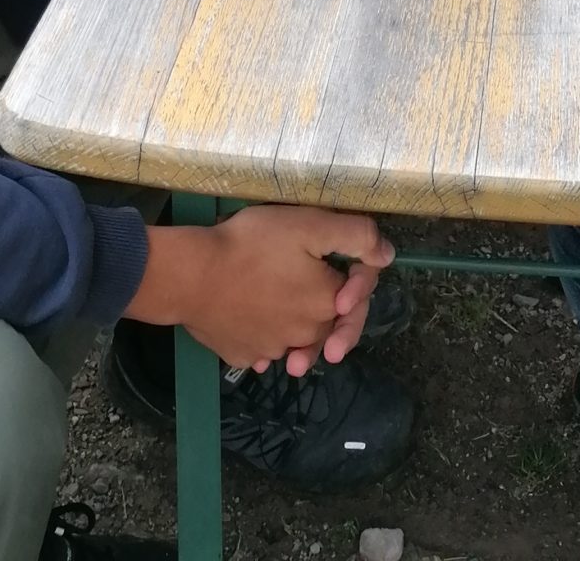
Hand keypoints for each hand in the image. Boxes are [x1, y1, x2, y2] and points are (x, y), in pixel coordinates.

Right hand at [127, 206, 393, 376]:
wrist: (192, 275)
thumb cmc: (252, 245)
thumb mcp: (310, 225)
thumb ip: (356, 236)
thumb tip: (387, 256)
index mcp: (325, 303)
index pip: (357, 297)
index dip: (359, 279)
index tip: (344, 265)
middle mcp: (304, 335)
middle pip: (328, 323)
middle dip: (334, 318)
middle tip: (326, 302)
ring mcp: (269, 349)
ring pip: (295, 340)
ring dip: (300, 335)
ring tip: (289, 322)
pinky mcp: (242, 354)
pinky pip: (262, 349)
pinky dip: (265, 339)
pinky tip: (256, 322)